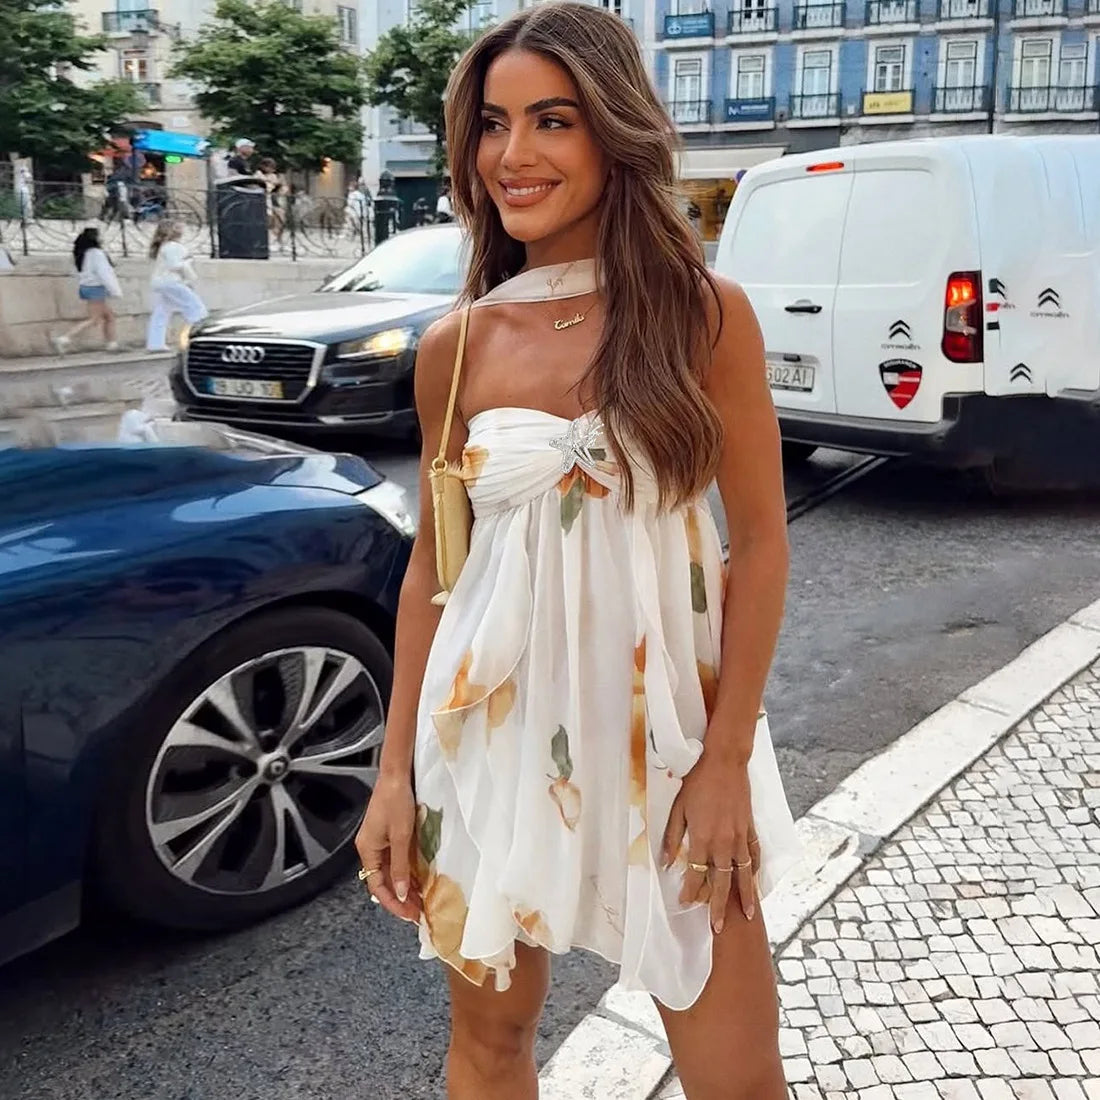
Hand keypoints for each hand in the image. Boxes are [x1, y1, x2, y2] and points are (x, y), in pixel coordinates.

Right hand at [353, 773, 420, 922]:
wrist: (396, 775)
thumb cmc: (396, 802)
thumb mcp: (401, 837)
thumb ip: (401, 866)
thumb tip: (401, 893)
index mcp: (367, 850)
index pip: (377, 887)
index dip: (393, 902)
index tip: (409, 915)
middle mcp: (370, 849)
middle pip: (384, 881)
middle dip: (401, 898)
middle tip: (419, 913)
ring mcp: (379, 842)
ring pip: (391, 873)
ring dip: (405, 887)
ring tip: (422, 901)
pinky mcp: (388, 836)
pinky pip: (395, 861)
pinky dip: (406, 872)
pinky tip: (419, 881)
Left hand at [662, 750, 760, 932]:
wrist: (724, 762)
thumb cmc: (697, 782)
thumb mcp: (678, 808)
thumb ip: (672, 836)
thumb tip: (666, 861)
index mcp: (702, 837)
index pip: (695, 873)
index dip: (690, 890)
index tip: (686, 904)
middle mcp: (723, 842)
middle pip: (721, 881)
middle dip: (719, 906)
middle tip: (718, 928)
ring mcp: (739, 836)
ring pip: (743, 873)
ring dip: (745, 896)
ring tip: (748, 916)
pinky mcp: (750, 828)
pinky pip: (755, 854)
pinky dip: (756, 871)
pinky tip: (757, 882)